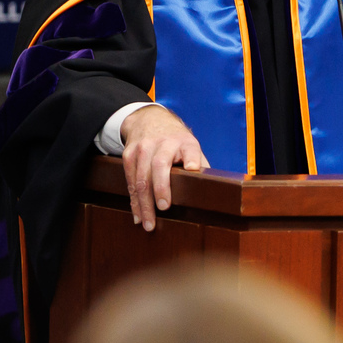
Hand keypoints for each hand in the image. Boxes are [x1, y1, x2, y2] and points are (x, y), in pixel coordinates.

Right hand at [118, 106, 206, 231]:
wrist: (148, 119)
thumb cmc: (175, 141)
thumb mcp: (191, 146)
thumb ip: (199, 165)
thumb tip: (214, 191)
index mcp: (183, 142)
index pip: (190, 149)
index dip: (191, 158)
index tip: (191, 167)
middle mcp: (162, 143)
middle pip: (159, 166)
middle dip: (160, 188)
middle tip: (163, 208)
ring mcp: (143, 148)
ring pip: (141, 177)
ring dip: (143, 202)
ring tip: (148, 223)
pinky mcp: (129, 154)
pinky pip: (130, 180)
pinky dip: (134, 200)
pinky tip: (137, 215)